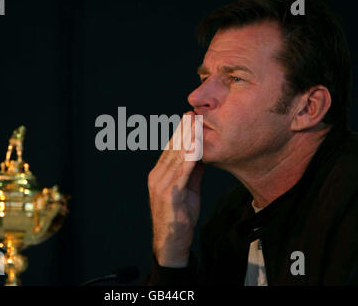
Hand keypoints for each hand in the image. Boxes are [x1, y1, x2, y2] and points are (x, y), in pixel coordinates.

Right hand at [148, 111, 204, 267]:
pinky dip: (189, 159)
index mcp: (159, 174)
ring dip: (187, 140)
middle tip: (193, 114)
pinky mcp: (170, 195)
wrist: (171, 243)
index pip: (170, 149)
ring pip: (176, 157)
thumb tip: (200, 154)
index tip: (190, 118)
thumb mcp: (188, 190)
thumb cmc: (179, 217)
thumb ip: (192, 172)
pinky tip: (196, 148)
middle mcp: (157, 176)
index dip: (181, 132)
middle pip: (172, 149)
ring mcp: (161, 185)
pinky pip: (181, 173)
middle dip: (184, 131)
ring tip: (196, 125)